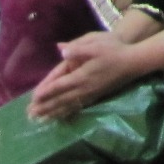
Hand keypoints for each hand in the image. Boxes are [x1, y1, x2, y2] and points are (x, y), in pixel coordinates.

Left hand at [28, 32, 143, 119]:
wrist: (134, 62)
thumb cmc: (115, 50)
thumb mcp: (96, 44)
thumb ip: (78, 48)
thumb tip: (61, 50)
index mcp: (81, 75)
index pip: (59, 85)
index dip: (45, 92)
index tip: (32, 98)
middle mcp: (83, 88)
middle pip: (60, 99)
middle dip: (45, 106)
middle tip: (30, 115)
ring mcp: (90, 94)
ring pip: (67, 106)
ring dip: (53, 113)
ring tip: (40, 119)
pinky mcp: (95, 96)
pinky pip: (77, 107)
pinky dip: (66, 112)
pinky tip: (61, 116)